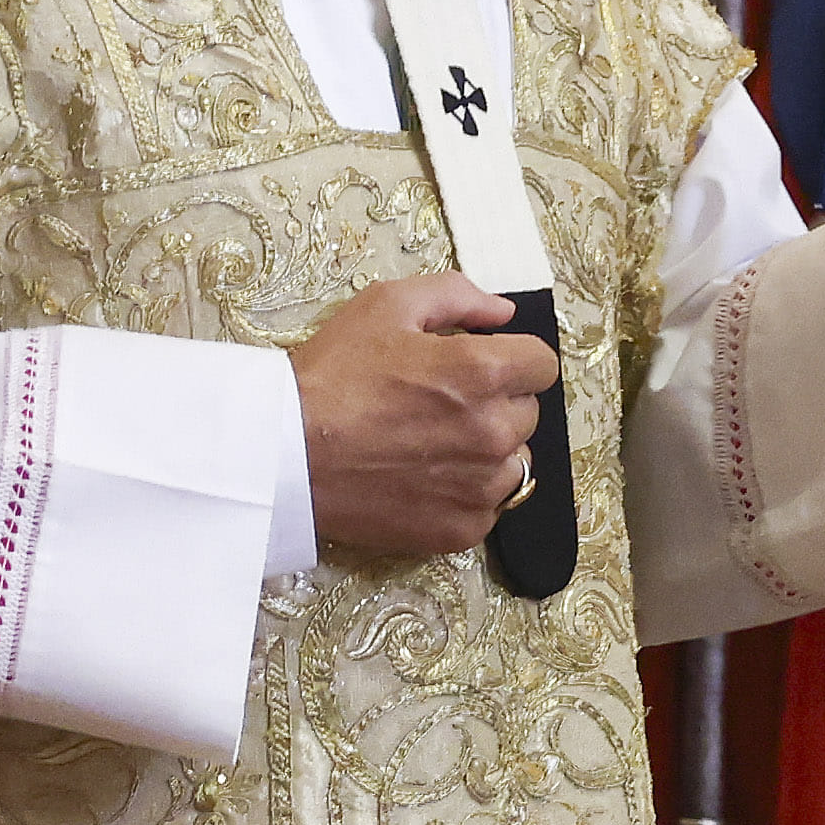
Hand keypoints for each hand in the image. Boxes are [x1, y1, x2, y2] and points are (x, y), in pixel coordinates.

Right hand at [291, 275, 555, 564]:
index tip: (479, 365)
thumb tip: (502, 313)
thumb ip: (457, 296)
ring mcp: (480, 487)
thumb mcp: (387, 306)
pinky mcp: (460, 529)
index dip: (511, 359)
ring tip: (431, 444)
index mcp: (482, 373)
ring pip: (513, 462)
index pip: (542, 365)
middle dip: (495, 402)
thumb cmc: (331, 376)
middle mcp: (493, 432)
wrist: (283, 454)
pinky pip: (489, 506)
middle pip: (527, 413)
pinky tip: (424, 478)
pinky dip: (465, 493)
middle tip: (440, 403)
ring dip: (486, 450)